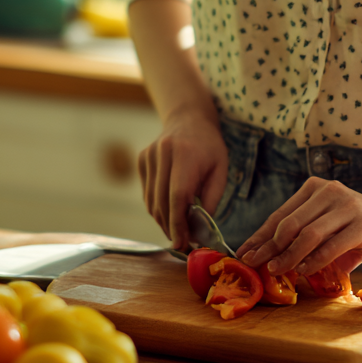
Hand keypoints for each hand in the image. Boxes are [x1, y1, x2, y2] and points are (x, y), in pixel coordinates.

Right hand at [138, 107, 227, 249]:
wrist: (188, 118)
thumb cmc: (209, 147)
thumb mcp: (220, 171)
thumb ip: (211, 200)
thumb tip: (199, 231)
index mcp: (185, 154)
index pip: (177, 196)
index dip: (178, 223)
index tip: (182, 243)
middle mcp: (162, 153)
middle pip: (161, 202)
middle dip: (171, 227)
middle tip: (182, 243)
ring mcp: (148, 157)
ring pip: (151, 202)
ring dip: (163, 221)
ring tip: (178, 230)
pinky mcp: (141, 161)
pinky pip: (147, 195)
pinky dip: (158, 208)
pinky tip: (170, 210)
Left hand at [238, 179, 361, 275]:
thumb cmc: (358, 226)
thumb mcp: (327, 226)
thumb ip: (303, 237)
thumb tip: (269, 260)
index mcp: (315, 189)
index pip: (280, 215)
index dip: (260, 237)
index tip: (245, 253)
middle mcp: (329, 192)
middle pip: (289, 225)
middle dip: (270, 248)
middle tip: (258, 266)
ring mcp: (347, 206)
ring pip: (308, 234)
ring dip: (289, 256)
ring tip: (278, 271)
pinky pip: (331, 246)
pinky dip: (314, 261)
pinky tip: (304, 271)